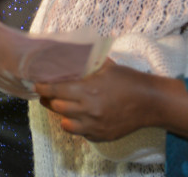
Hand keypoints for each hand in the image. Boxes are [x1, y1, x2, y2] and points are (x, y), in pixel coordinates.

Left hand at [33, 60, 154, 141]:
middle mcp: (88, 110)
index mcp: (87, 90)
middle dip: (49, 100)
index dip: (42, 87)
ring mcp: (94, 126)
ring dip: (61, 114)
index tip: (36, 84)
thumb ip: (87, 60)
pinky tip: (78, 116)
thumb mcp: (106, 65)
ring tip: (61, 106)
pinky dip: (75, 125)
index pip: (55, 90)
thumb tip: (70, 50)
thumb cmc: (128, 80)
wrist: (150, 103)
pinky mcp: (101, 136)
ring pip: (65, 123)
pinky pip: (80, 133)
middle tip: (46, 94)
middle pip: (57, 107)